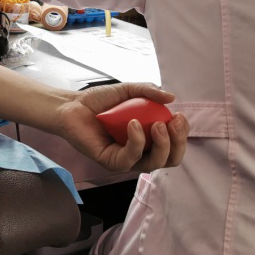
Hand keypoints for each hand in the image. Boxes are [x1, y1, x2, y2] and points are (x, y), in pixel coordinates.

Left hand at [57, 83, 187, 172]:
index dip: (182, 134)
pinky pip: (129, 159)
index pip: (174, 145)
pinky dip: (136, 142)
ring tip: (158, 125)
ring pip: (153, 163)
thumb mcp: (128, 90)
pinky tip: (133, 124)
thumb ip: (149, 91)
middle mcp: (140, 152)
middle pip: (169, 159)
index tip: (179, 116)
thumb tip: (172, 97)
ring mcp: (126, 159)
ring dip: (161, 145)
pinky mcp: (110, 162)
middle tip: (172, 123)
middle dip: (177, 143)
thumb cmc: (100, 101)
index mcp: (149, 139)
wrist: (72, 105)